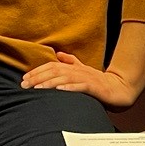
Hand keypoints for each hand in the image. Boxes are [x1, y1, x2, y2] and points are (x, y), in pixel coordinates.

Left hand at [21, 51, 136, 110]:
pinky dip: (69, 88)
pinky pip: (80, 87)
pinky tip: (59, 90)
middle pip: (55, 71)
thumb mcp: (83, 71)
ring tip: (37, 88)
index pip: (51, 66)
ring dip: (49, 83)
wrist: (120, 89)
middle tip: (24, 84)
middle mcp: (78, 71)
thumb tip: (58, 55)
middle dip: (38, 77)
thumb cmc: (99, 82)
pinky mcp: (95, 87)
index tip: (24, 78)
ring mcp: (86, 78)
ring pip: (64, 78)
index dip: (37, 71)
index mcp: (73, 68)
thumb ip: (71, 62)